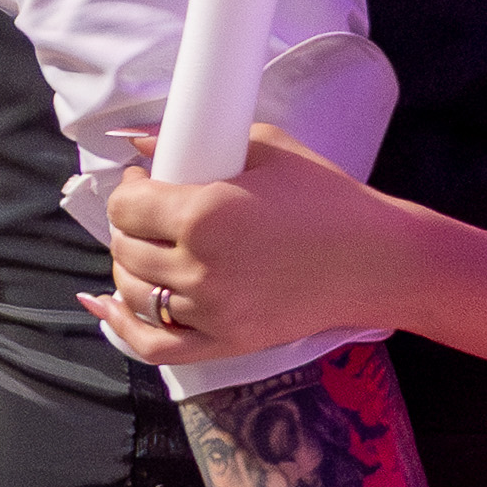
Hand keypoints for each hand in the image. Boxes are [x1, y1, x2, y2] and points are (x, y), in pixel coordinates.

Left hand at [84, 124, 414, 364]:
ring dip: (128, 268)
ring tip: (145, 249)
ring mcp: (212, 311)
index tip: (142, 181)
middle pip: (126, 249)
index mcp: (206, 213)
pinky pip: (153, 345)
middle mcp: (201, 267)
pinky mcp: (227, 342)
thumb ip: (199, 141)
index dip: (127, 190)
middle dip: (127, 226)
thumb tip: (137, 141)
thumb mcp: (267, 149)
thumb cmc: (328, 198)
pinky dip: (121, 327)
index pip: (128, 207)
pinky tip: (108, 306)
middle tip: (146, 212)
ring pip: (135, 293)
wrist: (378, 260)